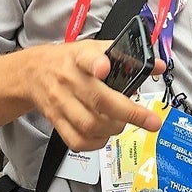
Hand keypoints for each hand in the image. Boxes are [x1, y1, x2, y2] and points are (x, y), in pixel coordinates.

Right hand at [27, 40, 165, 151]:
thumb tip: (157, 65)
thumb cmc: (70, 61)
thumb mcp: (94, 48)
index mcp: (80, 57)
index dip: (97, 63)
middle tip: (150, 121)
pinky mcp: (56, 120)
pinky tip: (105, 134)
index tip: (105, 68)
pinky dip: (96, 143)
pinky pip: (77, 140)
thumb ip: (126, 56)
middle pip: (98, 99)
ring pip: (90, 124)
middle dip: (129, 113)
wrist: (34, 73)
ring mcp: (61, 102)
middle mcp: (69, 79)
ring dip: (114, 128)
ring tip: (123, 123)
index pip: (87, 58)